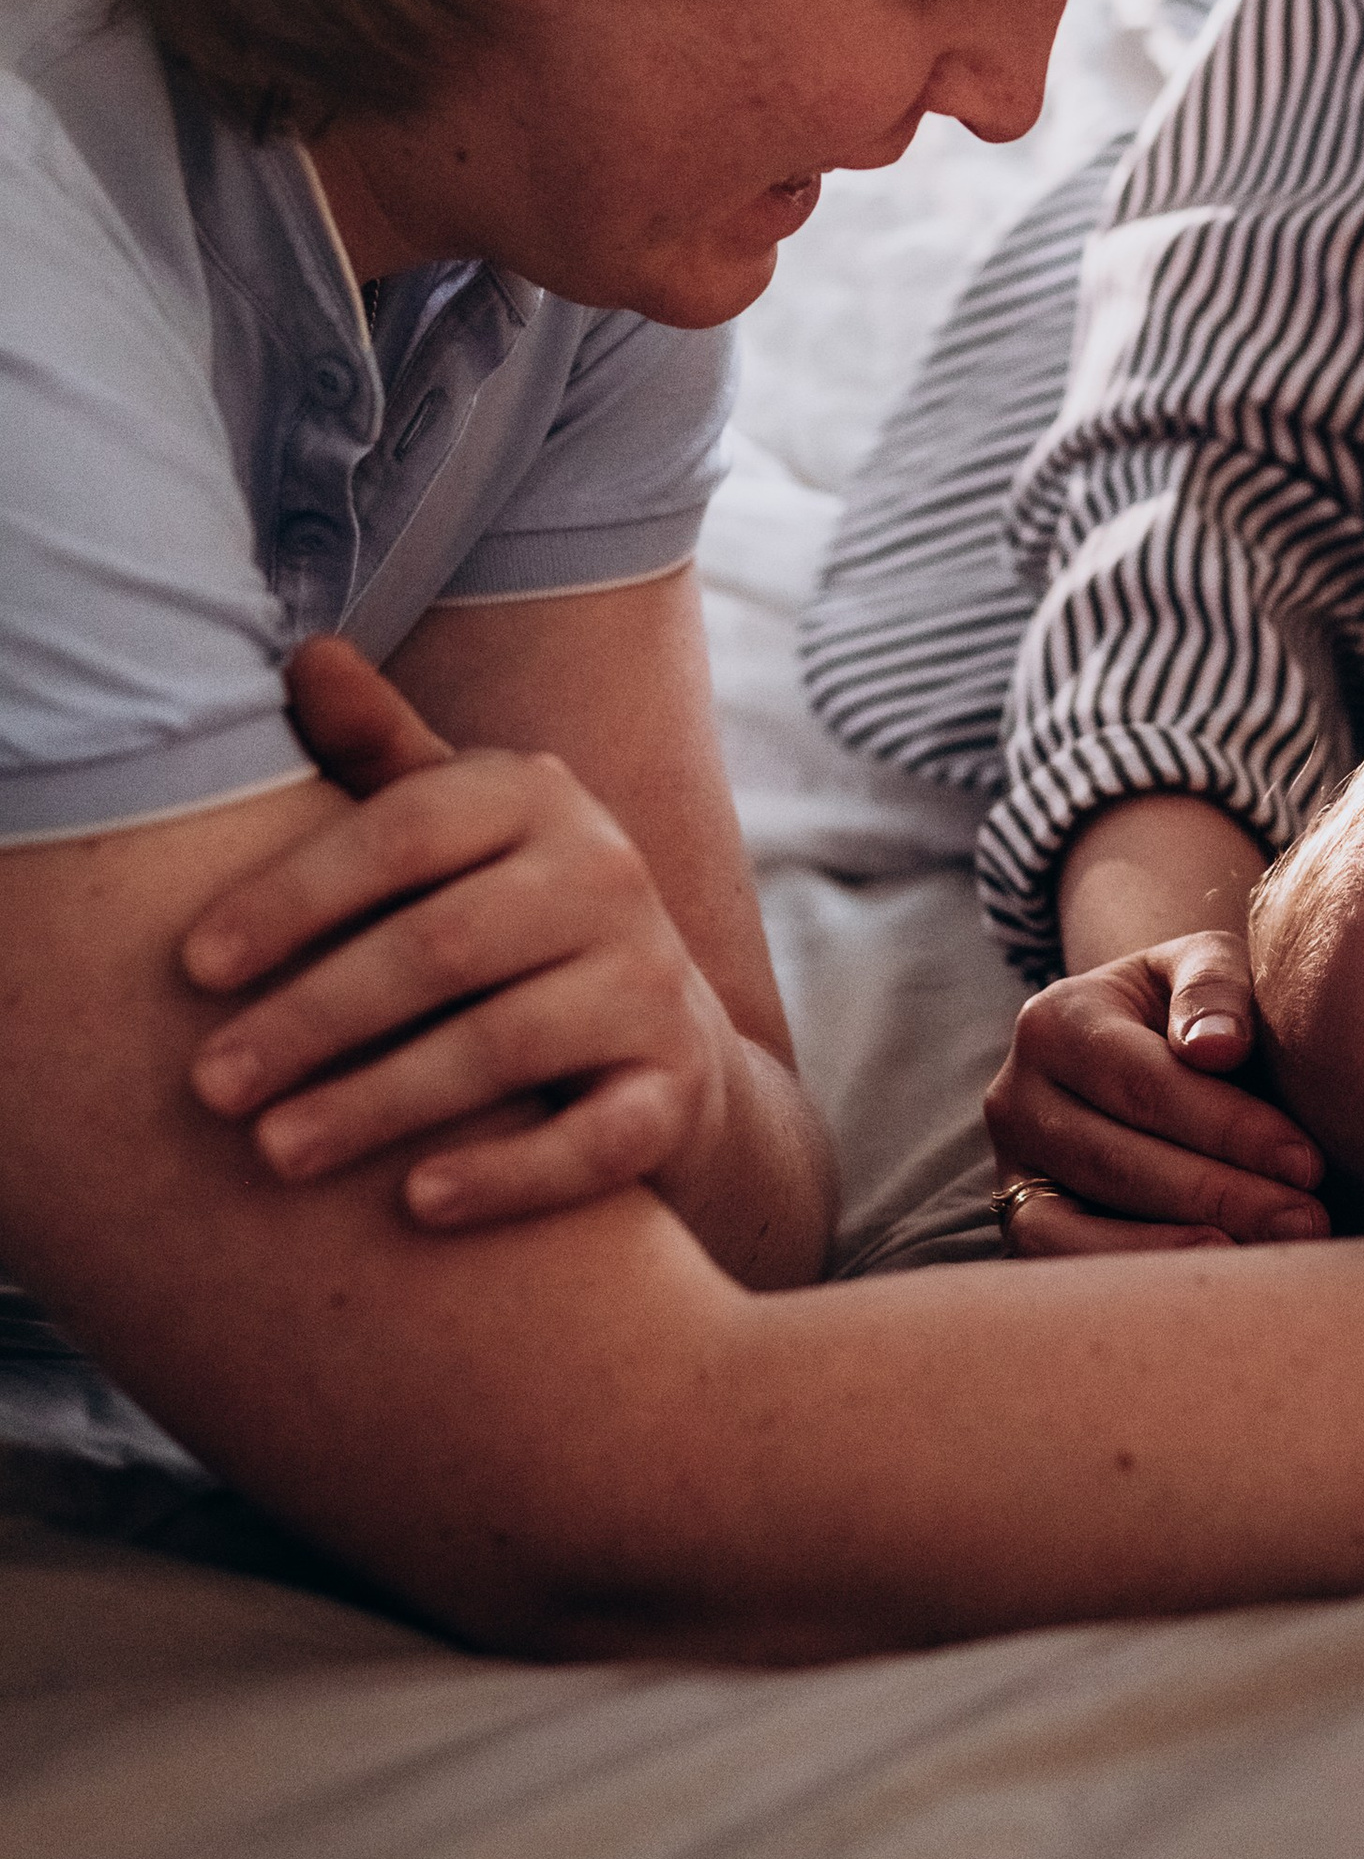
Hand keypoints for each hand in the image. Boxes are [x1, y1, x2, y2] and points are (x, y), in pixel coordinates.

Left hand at [179, 638, 736, 1230]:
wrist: (662, 1047)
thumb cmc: (510, 926)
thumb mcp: (454, 831)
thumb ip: (379, 754)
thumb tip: (304, 653)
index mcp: (537, 797)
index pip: (402, 831)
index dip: (293, 896)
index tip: (194, 966)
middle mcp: (607, 875)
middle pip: (442, 946)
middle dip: (313, 1017)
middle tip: (211, 1086)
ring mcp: (649, 984)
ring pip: (504, 1045)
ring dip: (379, 1102)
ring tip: (277, 1152)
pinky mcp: (674, 1089)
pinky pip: (593, 1140)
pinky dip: (507, 1174)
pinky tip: (418, 1204)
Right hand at [984, 932, 1329, 1256]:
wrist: (1145, 1043)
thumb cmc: (1194, 1006)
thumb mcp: (1208, 964)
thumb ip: (1214, 986)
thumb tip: (1217, 1049)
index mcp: (1055, 1019)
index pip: (1146, 1083)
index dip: (1229, 1128)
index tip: (1307, 1162)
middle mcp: (1016, 1095)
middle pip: (1119, 1161)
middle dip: (1222, 1196)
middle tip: (1307, 1221)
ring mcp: (1011, 1167)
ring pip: (1081, 1227)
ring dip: (1181, 1249)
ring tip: (1269, 1254)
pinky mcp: (1023, 1225)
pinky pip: (1066, 1266)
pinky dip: (1135, 1276)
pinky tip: (1212, 1273)